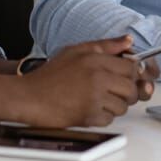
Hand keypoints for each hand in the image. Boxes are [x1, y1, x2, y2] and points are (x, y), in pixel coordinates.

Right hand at [17, 36, 150, 126]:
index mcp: (96, 60)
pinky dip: (102, 117)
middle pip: (131, 89)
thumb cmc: (50, 75)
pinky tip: (89, 109)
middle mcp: (98, 78)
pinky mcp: (88, 117)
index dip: (131, 73)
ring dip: (114, 106)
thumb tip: (128, 41)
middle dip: (127, 92)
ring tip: (98, 100)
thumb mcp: (76, 51)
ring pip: (122, 106)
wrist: (29, 97)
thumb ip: (105, 45)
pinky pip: (109, 119)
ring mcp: (94, 99)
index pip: (131, 67)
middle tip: (115, 92)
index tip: (124, 77)